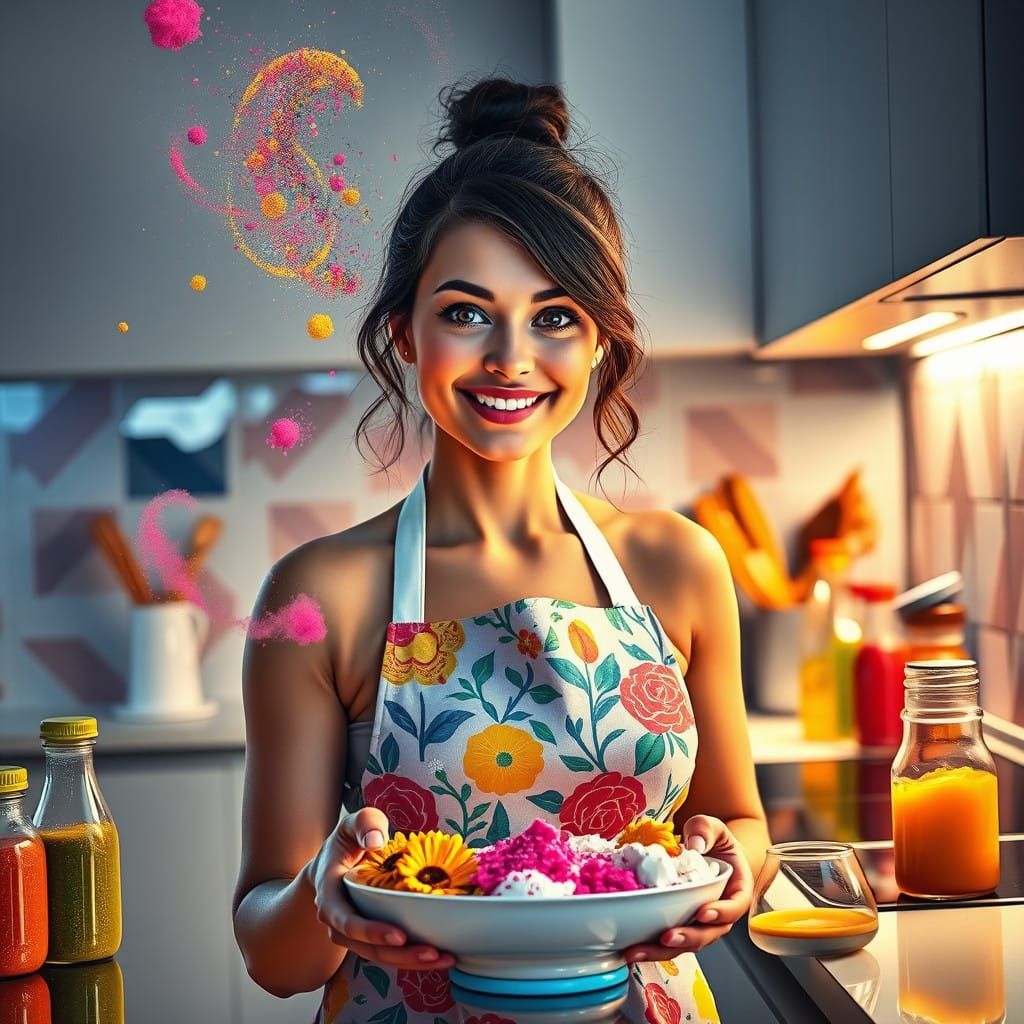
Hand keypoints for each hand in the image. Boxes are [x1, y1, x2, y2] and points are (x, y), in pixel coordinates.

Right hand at [310, 806, 454, 970]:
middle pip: (368, 948)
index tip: (400, 935)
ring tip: (444, 958)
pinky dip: (411, 957)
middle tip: (433, 953)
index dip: (371, 931)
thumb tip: (377, 840)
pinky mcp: (369, 938)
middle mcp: (338, 922)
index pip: (347, 921)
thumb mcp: (351, 825)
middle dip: (401, 954)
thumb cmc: (347, 842)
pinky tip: (440, 955)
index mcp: (330, 895)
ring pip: (380, 956)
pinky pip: (389, 953)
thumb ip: (364, 824)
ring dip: (411, 961)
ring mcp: (353, 935)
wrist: (330, 865)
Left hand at [623, 815, 753, 963]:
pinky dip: (651, 946)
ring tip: (638, 950)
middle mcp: (720, 914)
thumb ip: (706, 831)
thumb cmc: (715, 841)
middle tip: (666, 937)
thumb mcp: (714, 828)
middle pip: (708, 933)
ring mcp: (700, 923)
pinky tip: (631, 948)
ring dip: (662, 950)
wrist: (708, 851)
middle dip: (687, 938)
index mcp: (737, 891)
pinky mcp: (681, 925)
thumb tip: (693, 845)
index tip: (703, 912)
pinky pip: (669, 941)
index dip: (721, 913)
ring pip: (686, 943)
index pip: (734, 907)